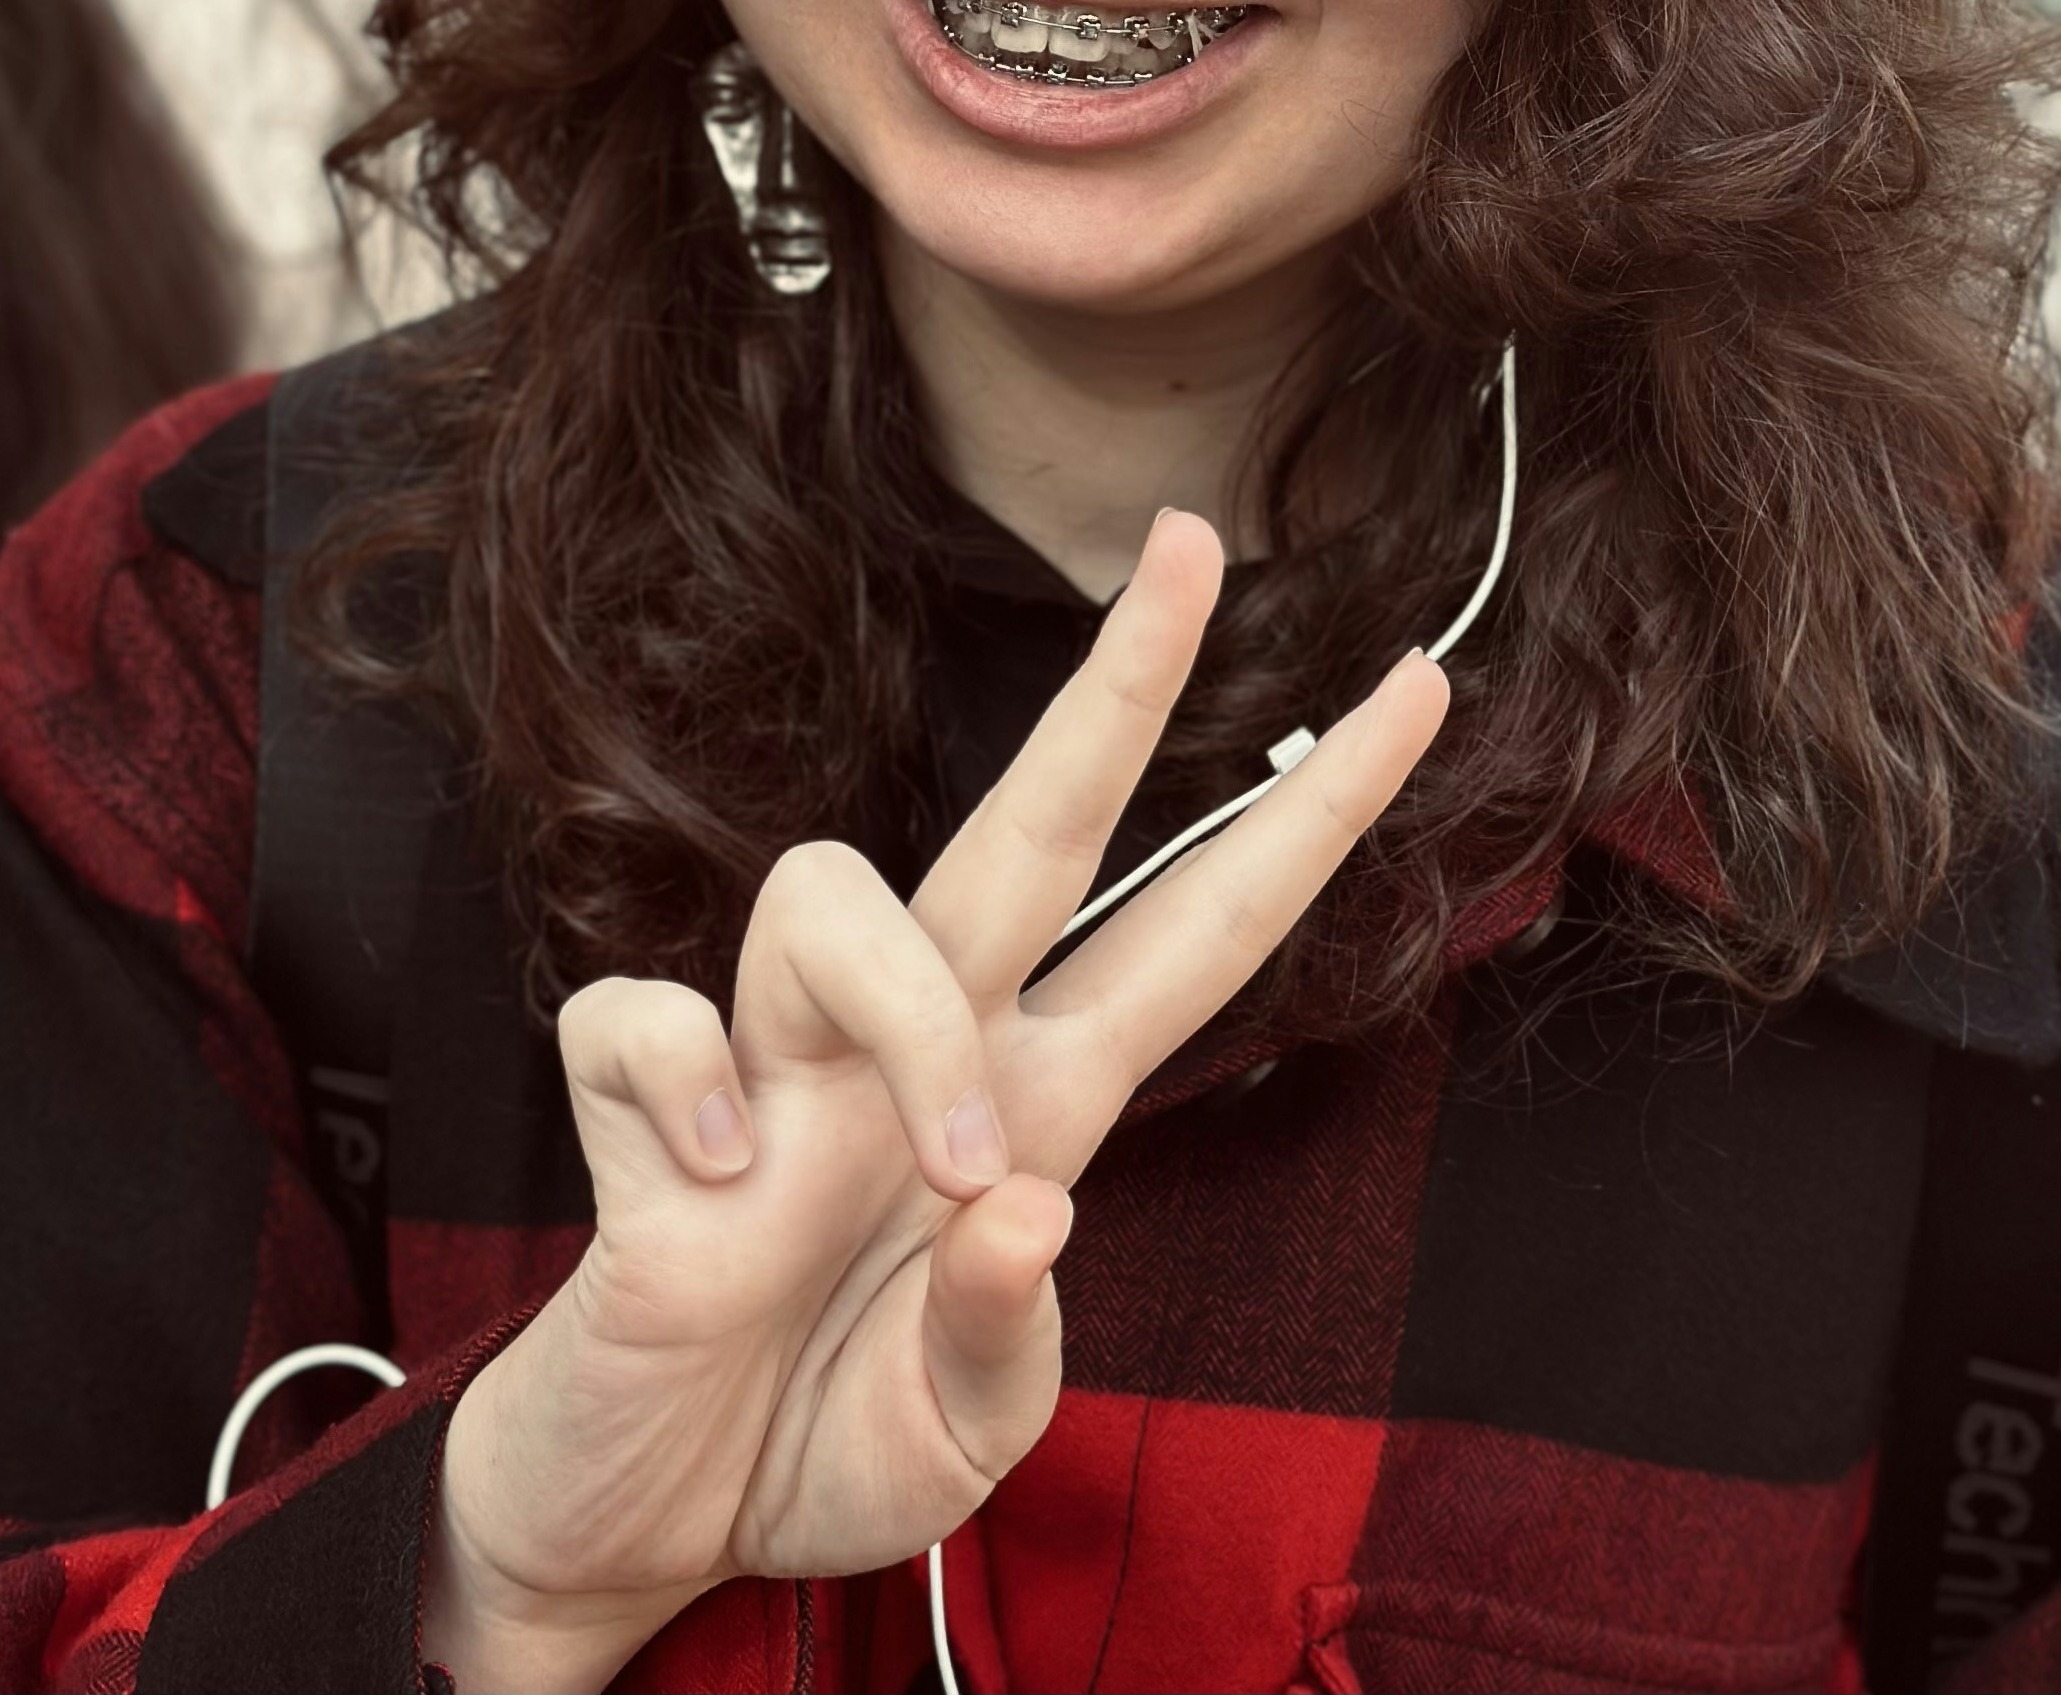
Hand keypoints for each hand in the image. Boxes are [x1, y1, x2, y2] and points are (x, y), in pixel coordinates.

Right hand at [423, 511, 1449, 1692]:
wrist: (639, 1519)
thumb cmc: (817, 1441)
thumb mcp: (957, 1440)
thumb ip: (1007, 1339)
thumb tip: (1024, 1197)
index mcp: (1038, 1105)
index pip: (1199, 926)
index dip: (1314, 813)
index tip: (1420, 689)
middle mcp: (922, 1047)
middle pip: (1035, 817)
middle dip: (1121, 678)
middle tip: (1194, 540)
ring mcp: (780, 1061)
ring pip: (831, 886)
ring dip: (906, 1023)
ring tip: (930, 1174)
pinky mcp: (644, 1108)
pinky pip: (649, 1016)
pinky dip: (687, 1097)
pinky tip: (714, 1194)